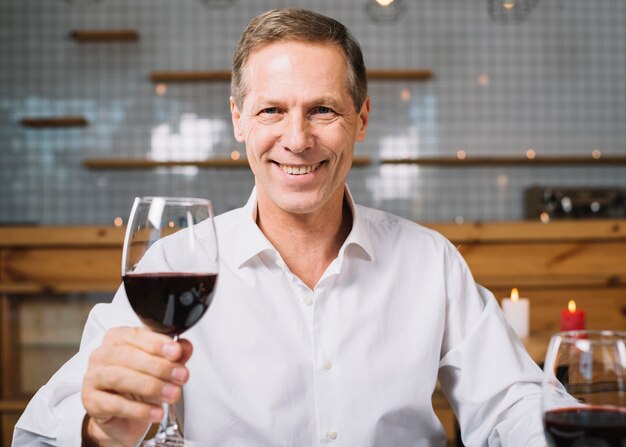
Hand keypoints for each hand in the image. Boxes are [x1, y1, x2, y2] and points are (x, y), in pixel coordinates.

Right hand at [81, 327, 192, 446]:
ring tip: (172, 394)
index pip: (137, 335)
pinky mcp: (91, 401)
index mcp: (118, 338)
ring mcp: (93, 377)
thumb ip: (174, 354)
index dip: (158, 344)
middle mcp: (102, 354)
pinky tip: (156, 412)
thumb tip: (185, 347)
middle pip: (129, 356)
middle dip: (159, 367)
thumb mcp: (162, 365)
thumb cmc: (140, 383)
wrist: (125, 416)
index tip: (176, 352)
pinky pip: (114, 404)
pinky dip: (139, 409)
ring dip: (151, 386)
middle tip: (181, 376)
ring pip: (120, 378)